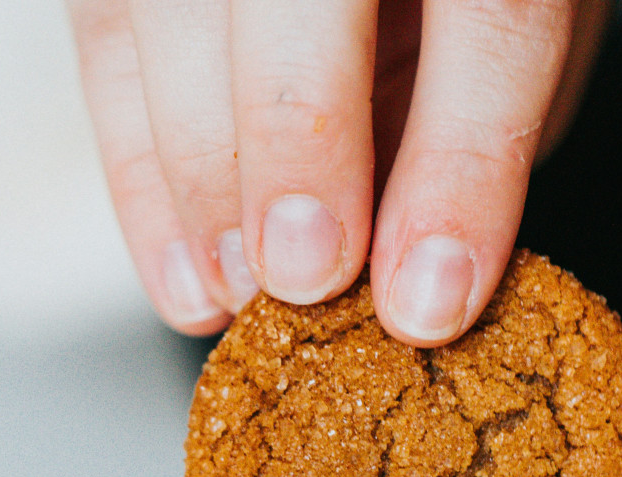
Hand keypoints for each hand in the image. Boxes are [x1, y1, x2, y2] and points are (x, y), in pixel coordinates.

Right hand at [65, 0, 612, 341]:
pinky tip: (185, 277)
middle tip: (301, 278)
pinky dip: (137, 176)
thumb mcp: (513, 46)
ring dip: (199, 180)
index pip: (490, 20)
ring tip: (236, 291)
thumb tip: (418, 281)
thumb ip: (478, 134)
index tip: (427, 301)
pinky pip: (108, 44)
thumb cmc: (463, 4)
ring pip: (174, 16)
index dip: (457, 169)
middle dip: (293, 152)